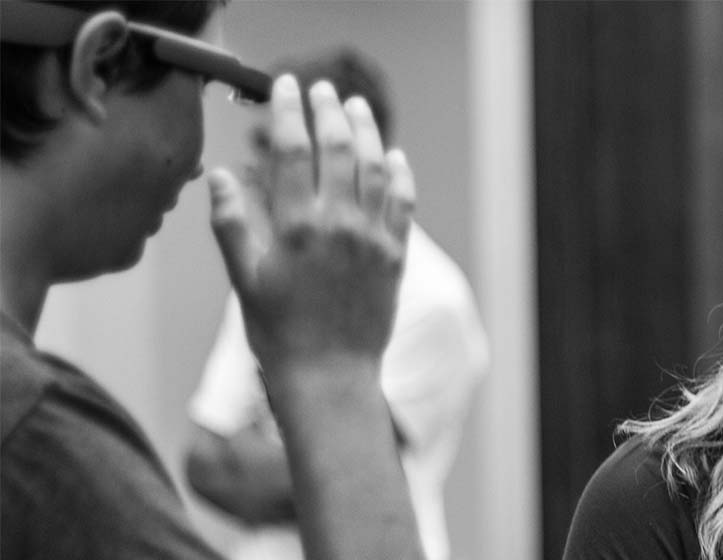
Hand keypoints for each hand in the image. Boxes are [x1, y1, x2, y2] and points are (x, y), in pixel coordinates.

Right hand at [208, 75, 415, 376]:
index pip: (294, 151)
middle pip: (340, 149)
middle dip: (331, 111)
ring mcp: (373, 239)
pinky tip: (394, 157)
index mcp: (297, 227)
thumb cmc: (279, 334)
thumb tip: (220, 176)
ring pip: (376, 169)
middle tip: (323, 89)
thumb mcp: (245, 281)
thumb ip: (232, 225)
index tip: (285, 87)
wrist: (330, 378)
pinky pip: (403, 204)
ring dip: (368, 132)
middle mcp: (340, 225)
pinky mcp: (396, 257)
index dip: (290, 111)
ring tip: (358, 108)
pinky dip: (400, 175)